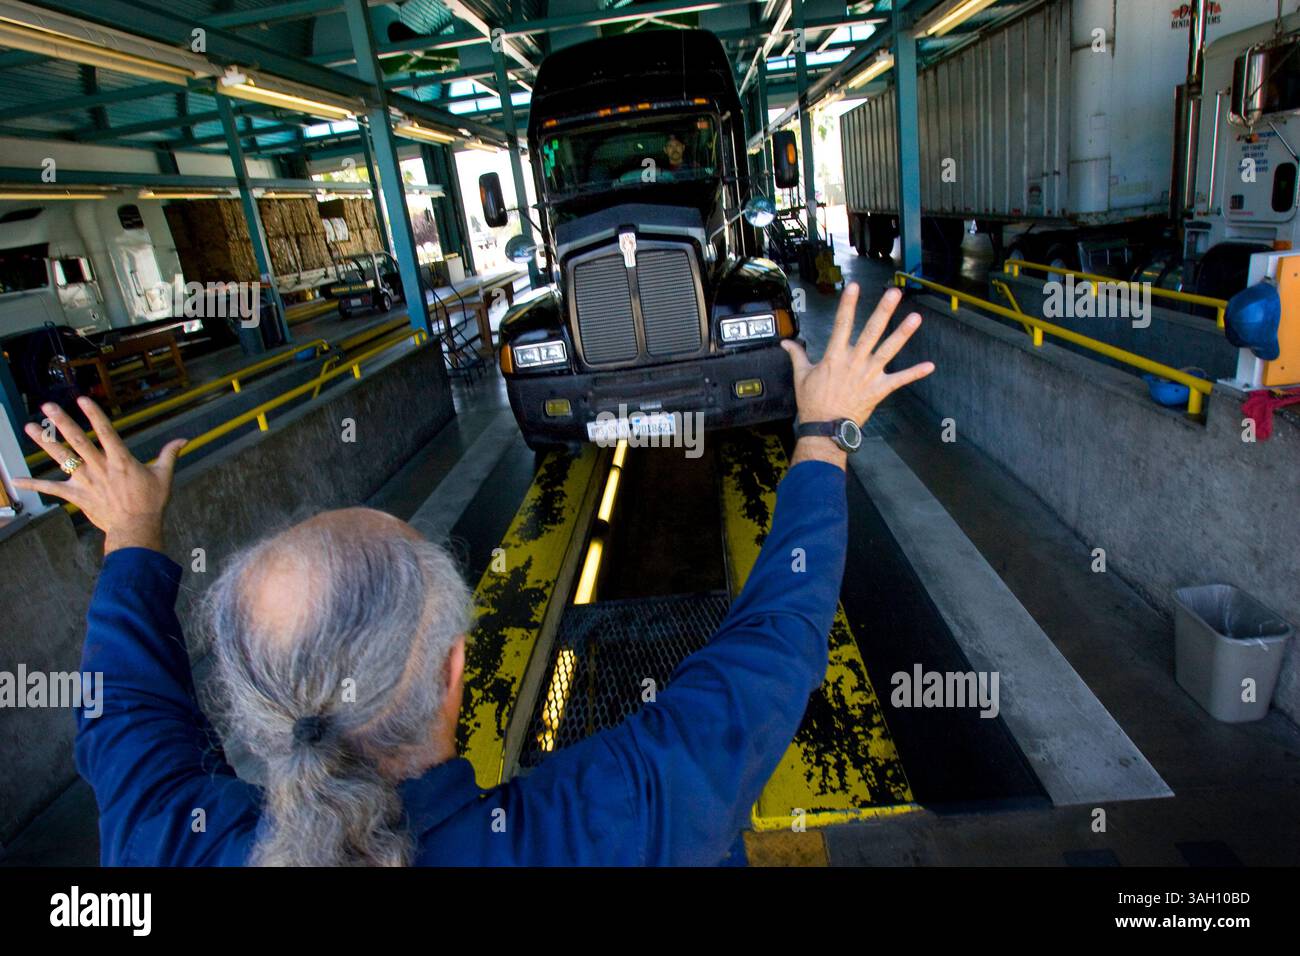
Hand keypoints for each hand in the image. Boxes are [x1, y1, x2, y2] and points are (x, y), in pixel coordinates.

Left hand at [13, 397, 185, 554]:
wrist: (136, 528)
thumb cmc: (151, 503)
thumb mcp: (164, 476)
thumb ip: (170, 454)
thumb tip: (184, 439)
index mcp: (120, 460)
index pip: (106, 431)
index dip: (94, 414)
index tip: (83, 399)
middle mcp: (100, 467)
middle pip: (78, 441)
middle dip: (62, 422)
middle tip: (48, 406)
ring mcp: (86, 481)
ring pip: (62, 458)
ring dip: (45, 442)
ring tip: (30, 427)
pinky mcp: (77, 496)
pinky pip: (52, 489)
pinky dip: (34, 485)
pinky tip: (16, 481)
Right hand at [782, 284, 933, 466]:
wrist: (825, 428)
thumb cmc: (812, 402)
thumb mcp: (801, 376)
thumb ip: (797, 356)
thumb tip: (785, 343)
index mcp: (835, 356)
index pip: (842, 324)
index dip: (848, 305)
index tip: (854, 287)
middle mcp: (854, 362)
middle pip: (871, 332)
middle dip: (883, 311)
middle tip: (894, 293)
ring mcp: (869, 375)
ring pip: (888, 350)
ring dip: (902, 334)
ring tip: (916, 318)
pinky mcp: (879, 389)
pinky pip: (899, 380)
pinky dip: (914, 373)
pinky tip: (929, 366)